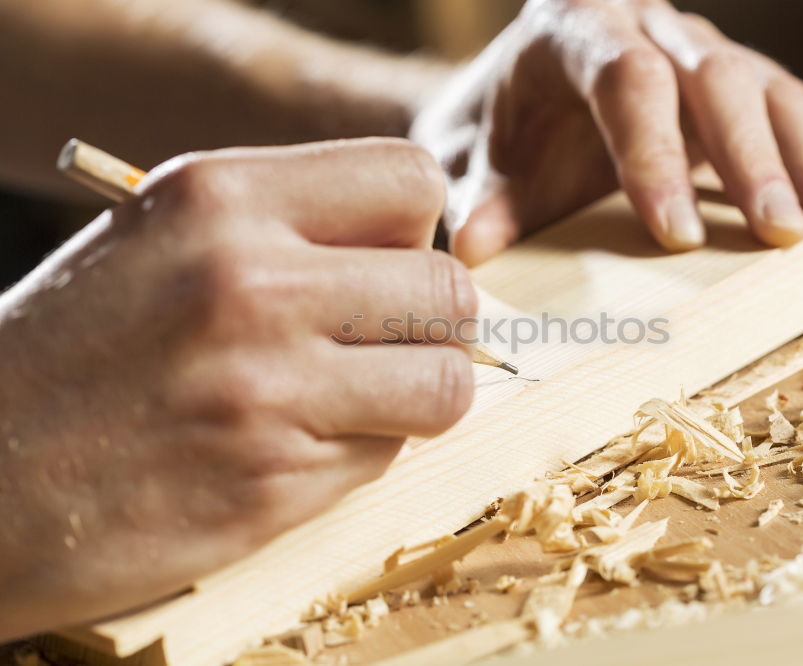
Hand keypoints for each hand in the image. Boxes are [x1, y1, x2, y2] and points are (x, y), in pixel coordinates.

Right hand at [0, 139, 476, 638]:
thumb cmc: (76, 349)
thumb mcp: (164, 239)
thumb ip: (291, 229)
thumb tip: (422, 251)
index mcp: (222, 198)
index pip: (411, 181)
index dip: (416, 230)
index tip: (386, 264)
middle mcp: (251, 283)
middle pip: (449, 288)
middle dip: (435, 322)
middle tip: (386, 344)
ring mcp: (265, 388)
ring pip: (444, 382)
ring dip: (418, 394)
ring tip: (359, 399)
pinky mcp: (270, 482)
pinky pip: (387, 455)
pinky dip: (365, 452)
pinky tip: (299, 446)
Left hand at [412, 0, 802, 265]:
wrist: (511, 100)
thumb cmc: (494, 134)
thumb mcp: (473, 165)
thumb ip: (479, 202)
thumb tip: (475, 251)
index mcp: (573, 28)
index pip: (627, 81)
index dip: (654, 153)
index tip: (675, 233)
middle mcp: (646, 23)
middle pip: (715, 78)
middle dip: (753, 159)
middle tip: (780, 233)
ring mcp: (696, 46)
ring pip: (770, 88)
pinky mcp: (732, 79)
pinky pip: (797, 103)